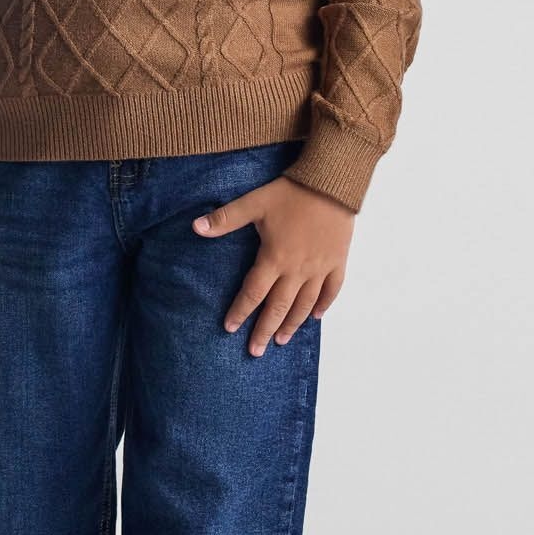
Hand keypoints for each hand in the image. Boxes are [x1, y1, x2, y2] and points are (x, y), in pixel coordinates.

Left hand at [193, 175, 354, 355]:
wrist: (332, 182)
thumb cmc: (292, 192)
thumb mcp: (255, 202)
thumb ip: (226, 219)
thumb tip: (195, 228)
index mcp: (275, 258)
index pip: (253, 293)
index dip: (241, 311)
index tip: (231, 328)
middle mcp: (297, 269)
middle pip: (279, 307)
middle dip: (265, 330)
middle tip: (255, 351)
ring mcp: (320, 268)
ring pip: (305, 304)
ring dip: (292, 324)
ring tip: (281, 341)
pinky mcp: (338, 261)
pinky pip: (332, 289)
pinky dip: (323, 305)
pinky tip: (315, 317)